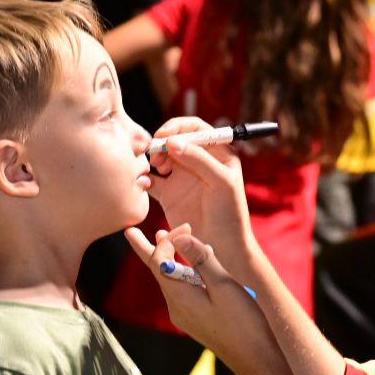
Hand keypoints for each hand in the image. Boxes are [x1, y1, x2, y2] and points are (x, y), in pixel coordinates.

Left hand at [125, 224, 267, 369]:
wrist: (255, 359)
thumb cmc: (243, 323)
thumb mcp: (224, 286)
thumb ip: (201, 260)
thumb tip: (180, 237)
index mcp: (180, 297)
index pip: (160, 261)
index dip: (169, 240)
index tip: (188, 226)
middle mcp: (177, 307)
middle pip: (157, 272)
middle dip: (148, 249)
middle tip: (129, 233)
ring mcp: (185, 316)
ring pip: (170, 281)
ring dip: (168, 259)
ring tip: (160, 240)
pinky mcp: (196, 320)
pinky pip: (183, 291)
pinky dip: (182, 272)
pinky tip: (191, 266)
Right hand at [148, 117, 258, 279]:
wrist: (223, 247)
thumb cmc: (230, 213)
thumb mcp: (221, 181)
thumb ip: (199, 159)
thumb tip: (172, 142)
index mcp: (217, 153)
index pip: (195, 128)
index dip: (178, 127)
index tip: (164, 136)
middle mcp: (198, 161)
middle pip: (174, 139)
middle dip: (162, 143)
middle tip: (158, 156)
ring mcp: (182, 177)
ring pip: (161, 157)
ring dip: (153, 158)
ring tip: (156, 169)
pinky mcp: (169, 194)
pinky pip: (151, 180)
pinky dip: (144, 178)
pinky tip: (145, 183)